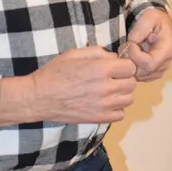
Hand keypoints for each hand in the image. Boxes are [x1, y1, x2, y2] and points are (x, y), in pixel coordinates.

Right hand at [0, 46, 136, 125]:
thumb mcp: (73, 54)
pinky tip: (106, 103)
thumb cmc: (54, 73)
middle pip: (132, 84)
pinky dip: (117, 109)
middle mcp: (105, 88)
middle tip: (113, 79)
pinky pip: (120, 115)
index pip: (130, 67)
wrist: (39, 98)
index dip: (124, 66)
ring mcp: (103, 105)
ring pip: (129, 99)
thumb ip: (97, 52)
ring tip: (109, 91)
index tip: (117, 67)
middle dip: (125, 79)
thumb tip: (114, 57)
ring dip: (122, 94)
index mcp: (100, 69)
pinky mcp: (99, 118)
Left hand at [122, 8, 171, 81]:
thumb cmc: (155, 20)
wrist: (160, 23)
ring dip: (131, 65)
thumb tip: (133, 42)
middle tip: (125, 47)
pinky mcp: (154, 73)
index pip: (149, 64)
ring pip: (141, 77)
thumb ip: (141, 28)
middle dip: (130, 60)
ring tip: (129, 51)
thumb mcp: (149, 17)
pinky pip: (141, 77)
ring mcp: (160, 70)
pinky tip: (131, 57)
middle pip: (143, 72)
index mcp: (167, 50)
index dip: (135, 55)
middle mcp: (166, 63)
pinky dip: (133, 69)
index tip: (130, 42)